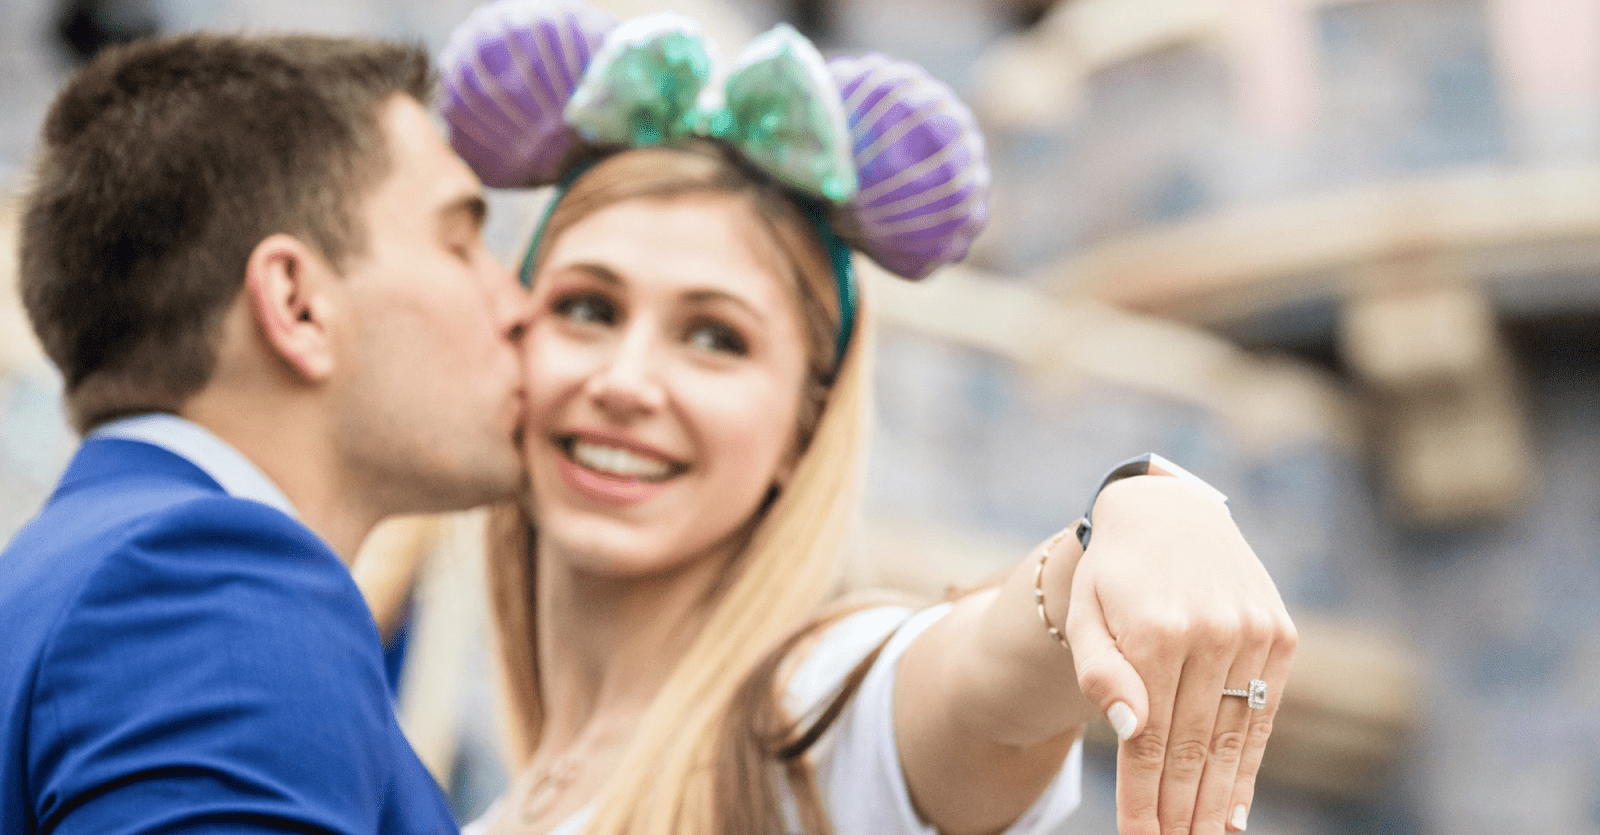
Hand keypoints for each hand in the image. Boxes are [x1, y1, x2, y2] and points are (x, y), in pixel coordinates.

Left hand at [1060, 475, 1295, 834]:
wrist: (1168, 512)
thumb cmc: (1113, 573)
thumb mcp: (1085, 612)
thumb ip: (1099, 671)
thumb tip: (1127, 730)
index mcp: (1157, 628)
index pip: (1148, 736)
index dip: (1142, 795)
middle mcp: (1213, 631)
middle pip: (1193, 744)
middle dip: (1179, 809)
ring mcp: (1253, 632)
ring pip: (1232, 736)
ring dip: (1215, 799)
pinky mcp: (1281, 634)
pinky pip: (1262, 715)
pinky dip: (1248, 766)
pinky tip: (1233, 810)